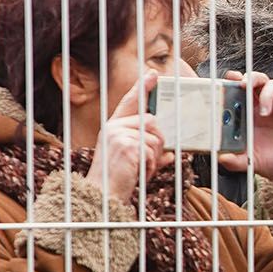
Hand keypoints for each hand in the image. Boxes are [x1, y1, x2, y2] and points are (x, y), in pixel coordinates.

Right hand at [86, 70, 171, 204]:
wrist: (102, 195)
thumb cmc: (116, 179)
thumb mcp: (132, 160)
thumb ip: (149, 152)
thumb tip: (171, 155)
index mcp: (113, 127)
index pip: (130, 102)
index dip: (142, 88)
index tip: (153, 76)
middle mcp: (113, 127)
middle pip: (152, 122)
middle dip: (158, 143)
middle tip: (149, 161)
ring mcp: (119, 136)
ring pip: (156, 138)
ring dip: (155, 158)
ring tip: (141, 169)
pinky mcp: (127, 146)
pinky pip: (153, 152)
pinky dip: (152, 166)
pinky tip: (140, 173)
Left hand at [217, 71, 272, 188]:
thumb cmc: (272, 161)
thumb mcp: (250, 161)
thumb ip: (235, 160)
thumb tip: (221, 158)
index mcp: (250, 113)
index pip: (241, 89)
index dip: (235, 80)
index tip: (228, 79)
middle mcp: (265, 106)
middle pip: (258, 81)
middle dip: (251, 79)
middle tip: (244, 85)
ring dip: (268, 94)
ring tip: (264, 112)